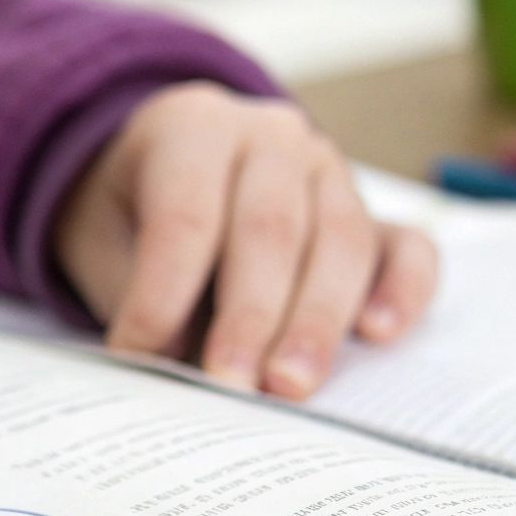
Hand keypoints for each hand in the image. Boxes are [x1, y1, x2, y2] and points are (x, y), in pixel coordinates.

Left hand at [54, 83, 437, 398]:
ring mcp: (331, 171)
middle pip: (270, 230)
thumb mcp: (108, 241)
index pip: (186, 217)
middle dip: (250, 319)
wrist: (164, 171)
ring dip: (317, 322)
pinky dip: (402, 290)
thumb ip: (141, 294)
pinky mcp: (375, 214)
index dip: (163, 294)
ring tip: (290, 387)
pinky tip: (377, 335)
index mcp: (193, 129)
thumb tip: (180, 369)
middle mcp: (271, 138)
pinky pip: (407, 247)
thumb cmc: (132, 214)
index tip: (142, 357)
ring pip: (340, 241)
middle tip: (233, 387)